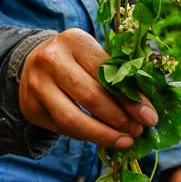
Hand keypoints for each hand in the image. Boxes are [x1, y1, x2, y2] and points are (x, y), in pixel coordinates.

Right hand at [18, 28, 157, 150]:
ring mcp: (36, 84)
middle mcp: (52, 59)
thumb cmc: (75, 60)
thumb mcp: (93, 57)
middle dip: (118, 119)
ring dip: (103, 135)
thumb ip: (116, 77)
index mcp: (74, 40)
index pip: (107, 73)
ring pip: (72, 119)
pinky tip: (102, 138)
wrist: (32, 63)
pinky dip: (86, 137)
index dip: (131, 98)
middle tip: (137, 131)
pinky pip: (62, 128)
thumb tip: (146, 110)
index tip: (150, 117)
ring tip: (124, 141)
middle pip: (90, 96)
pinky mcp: (30, 107)